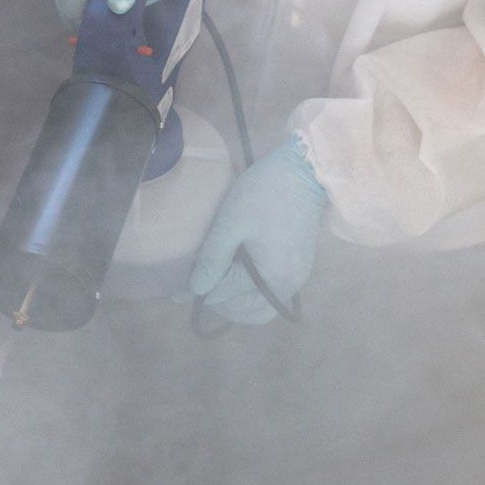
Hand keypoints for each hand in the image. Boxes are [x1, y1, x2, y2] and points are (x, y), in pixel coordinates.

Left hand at [190, 138, 327, 325]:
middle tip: (201, 288)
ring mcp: (298, 276)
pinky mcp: (301, 264)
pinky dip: (253, 291)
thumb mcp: (231, 223)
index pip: (228, 296)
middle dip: (223, 306)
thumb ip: (213, 260)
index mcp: (272, 278)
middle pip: (251, 314)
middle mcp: (288, 286)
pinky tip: (239, 273)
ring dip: (239, 302)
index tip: (178, 289)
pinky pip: (273, 290)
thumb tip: (196, 290)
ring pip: (263, 306)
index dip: (201, 291)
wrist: (306, 171)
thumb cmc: (265, 194)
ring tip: (218, 283)